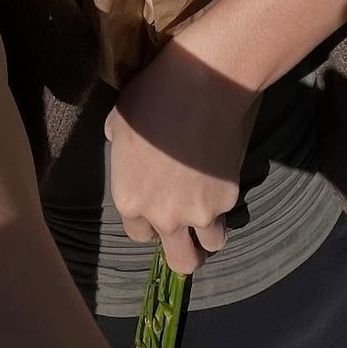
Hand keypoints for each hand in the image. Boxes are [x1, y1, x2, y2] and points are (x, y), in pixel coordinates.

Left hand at [103, 25, 261, 275]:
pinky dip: (224, 203)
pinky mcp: (227, 198)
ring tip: (208, 209)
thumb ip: (119, 148)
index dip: (148, 220)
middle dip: (182, 250)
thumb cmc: (151, 96)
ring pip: (209, 246)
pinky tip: (220, 177)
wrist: (199, 86)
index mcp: (130, 200)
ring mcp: (198, 212)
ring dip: (208, 233)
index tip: (156, 205)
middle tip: (187, 229)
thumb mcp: (119, 122)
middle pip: (178, 261)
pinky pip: (227, 214)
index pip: (138, 233)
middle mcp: (163, 216)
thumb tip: (125, 149)